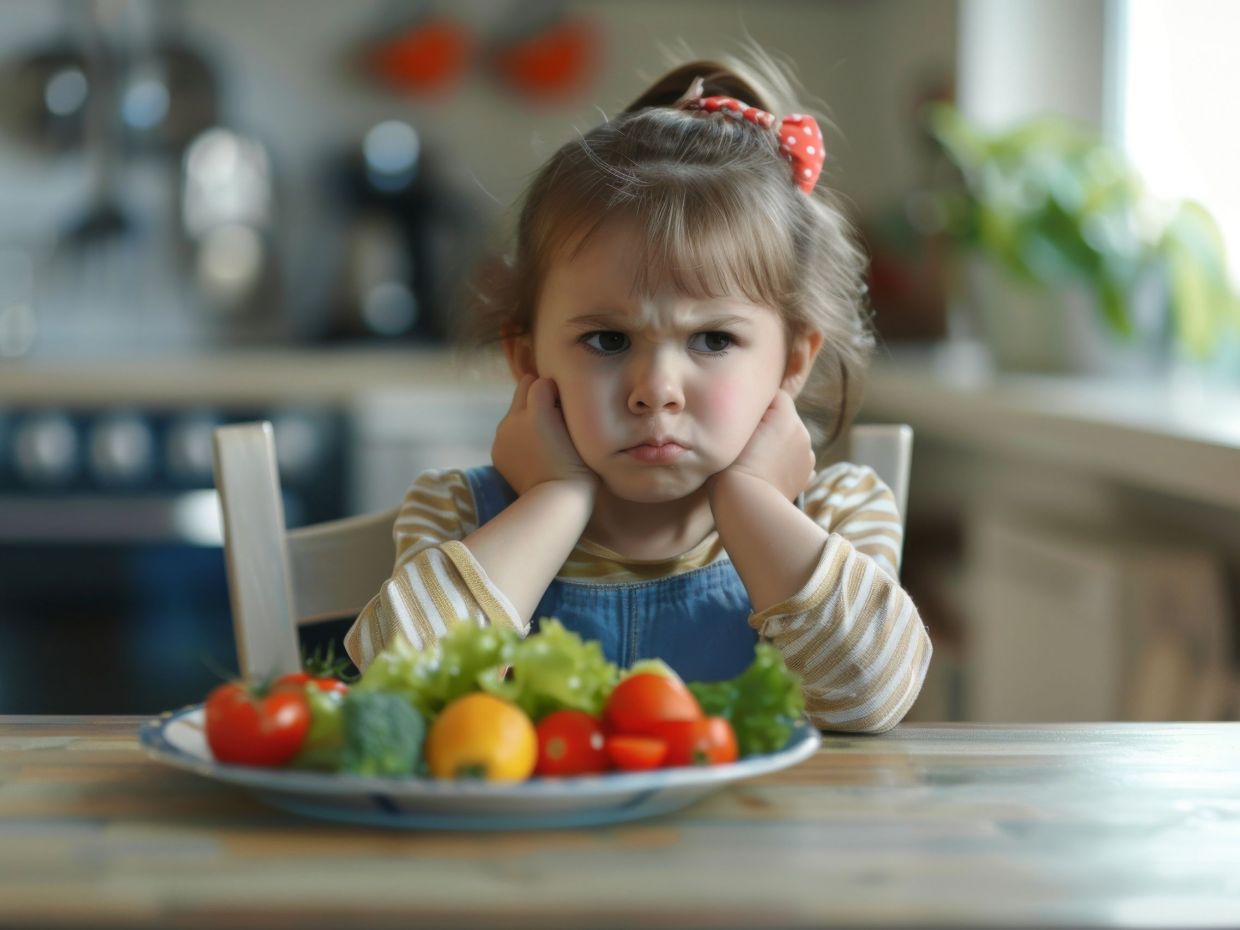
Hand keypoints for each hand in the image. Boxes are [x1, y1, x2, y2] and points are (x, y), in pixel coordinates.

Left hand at [491, 375, 597, 496]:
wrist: (555, 500)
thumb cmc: (579, 467)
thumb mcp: (581, 431)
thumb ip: (567, 405)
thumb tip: (558, 395)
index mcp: (536, 411)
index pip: (541, 381)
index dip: (555, 390)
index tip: (564, 404)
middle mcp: (514, 417)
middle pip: (523, 388)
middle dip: (537, 396)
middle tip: (554, 414)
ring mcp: (502, 435)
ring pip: (514, 411)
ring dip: (527, 416)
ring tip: (544, 437)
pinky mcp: (496, 450)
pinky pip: (507, 432)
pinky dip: (518, 436)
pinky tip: (532, 452)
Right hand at [714, 390, 814, 500]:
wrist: (747, 505)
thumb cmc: (733, 467)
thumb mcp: (734, 431)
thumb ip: (748, 414)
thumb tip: (753, 410)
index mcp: (787, 417)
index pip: (776, 395)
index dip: (757, 405)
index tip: (743, 420)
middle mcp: (803, 433)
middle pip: (784, 418)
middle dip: (769, 425)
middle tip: (747, 442)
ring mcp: (808, 456)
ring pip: (790, 439)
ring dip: (778, 444)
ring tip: (757, 460)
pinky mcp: (807, 476)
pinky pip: (796, 459)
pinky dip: (785, 462)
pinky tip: (770, 472)